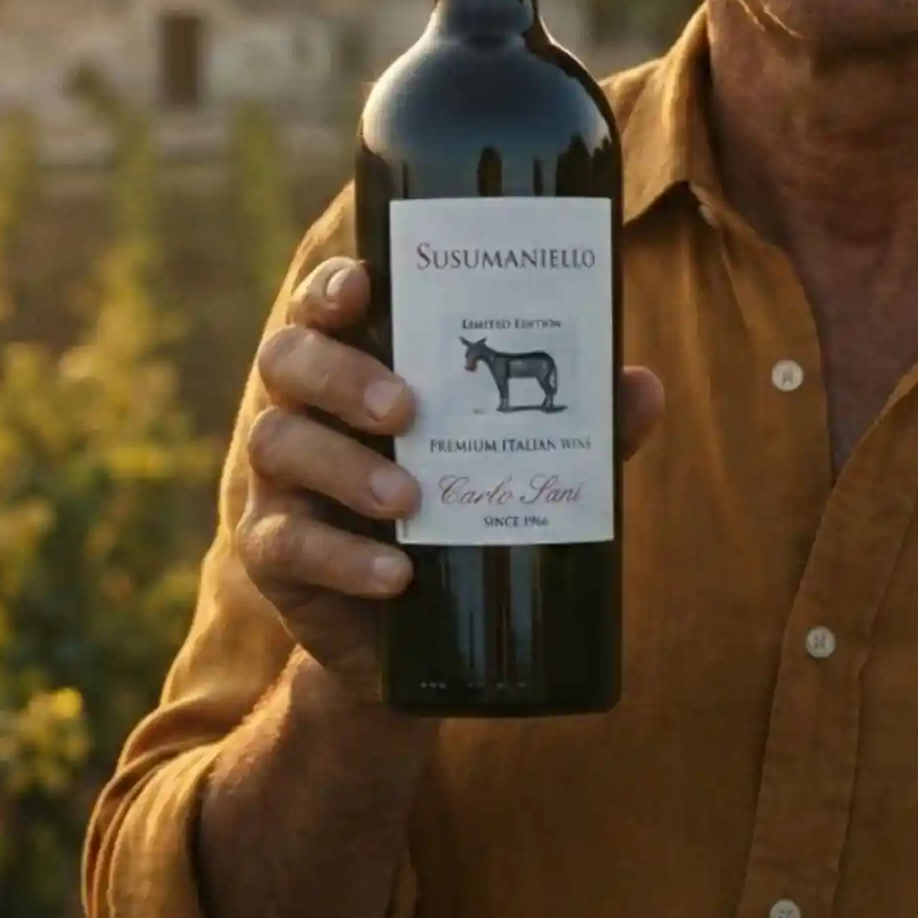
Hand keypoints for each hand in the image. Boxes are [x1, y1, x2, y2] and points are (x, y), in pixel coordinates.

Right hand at [237, 255, 664, 690]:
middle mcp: (303, 407)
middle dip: (342, 375)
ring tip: (411, 498)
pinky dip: (343, 557)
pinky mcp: (274, 552)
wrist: (415, 631)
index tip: (361, 285)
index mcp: (354, 364)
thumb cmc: (461, 506)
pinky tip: (396, 573)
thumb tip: (643, 386)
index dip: (331, 288)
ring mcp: (279, 480)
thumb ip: (575, 422)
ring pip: (277, 444)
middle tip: (407, 407)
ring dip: (345, 467)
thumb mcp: (517, 458)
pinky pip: (287, 544)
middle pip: (288, 361)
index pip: (324, 306)